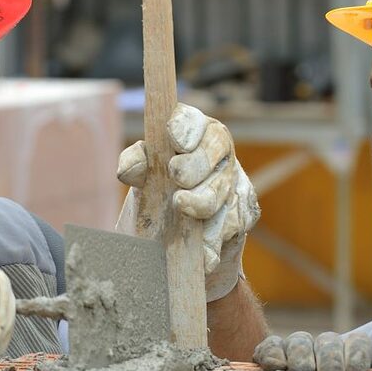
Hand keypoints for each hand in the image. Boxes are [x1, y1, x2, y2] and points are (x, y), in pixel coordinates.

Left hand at [116, 104, 260, 301]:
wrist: (174, 246)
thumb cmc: (157, 198)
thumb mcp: (142, 180)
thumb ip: (134, 166)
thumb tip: (128, 169)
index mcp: (192, 134)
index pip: (193, 121)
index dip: (186, 127)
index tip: (175, 142)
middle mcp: (218, 153)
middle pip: (215, 149)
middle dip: (196, 163)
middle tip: (176, 175)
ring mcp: (234, 182)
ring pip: (224, 189)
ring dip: (203, 201)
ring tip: (182, 207)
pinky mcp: (243, 214)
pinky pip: (231, 224)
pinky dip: (213, 238)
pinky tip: (201, 249)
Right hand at [251, 331, 371, 370]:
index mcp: (355, 356)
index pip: (359, 343)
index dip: (356, 352)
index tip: (357, 370)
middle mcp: (327, 351)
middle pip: (327, 340)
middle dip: (329, 355)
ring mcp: (299, 354)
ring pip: (298, 341)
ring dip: (301, 353)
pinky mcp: (273, 360)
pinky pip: (269, 349)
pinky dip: (270, 353)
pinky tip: (273, 366)